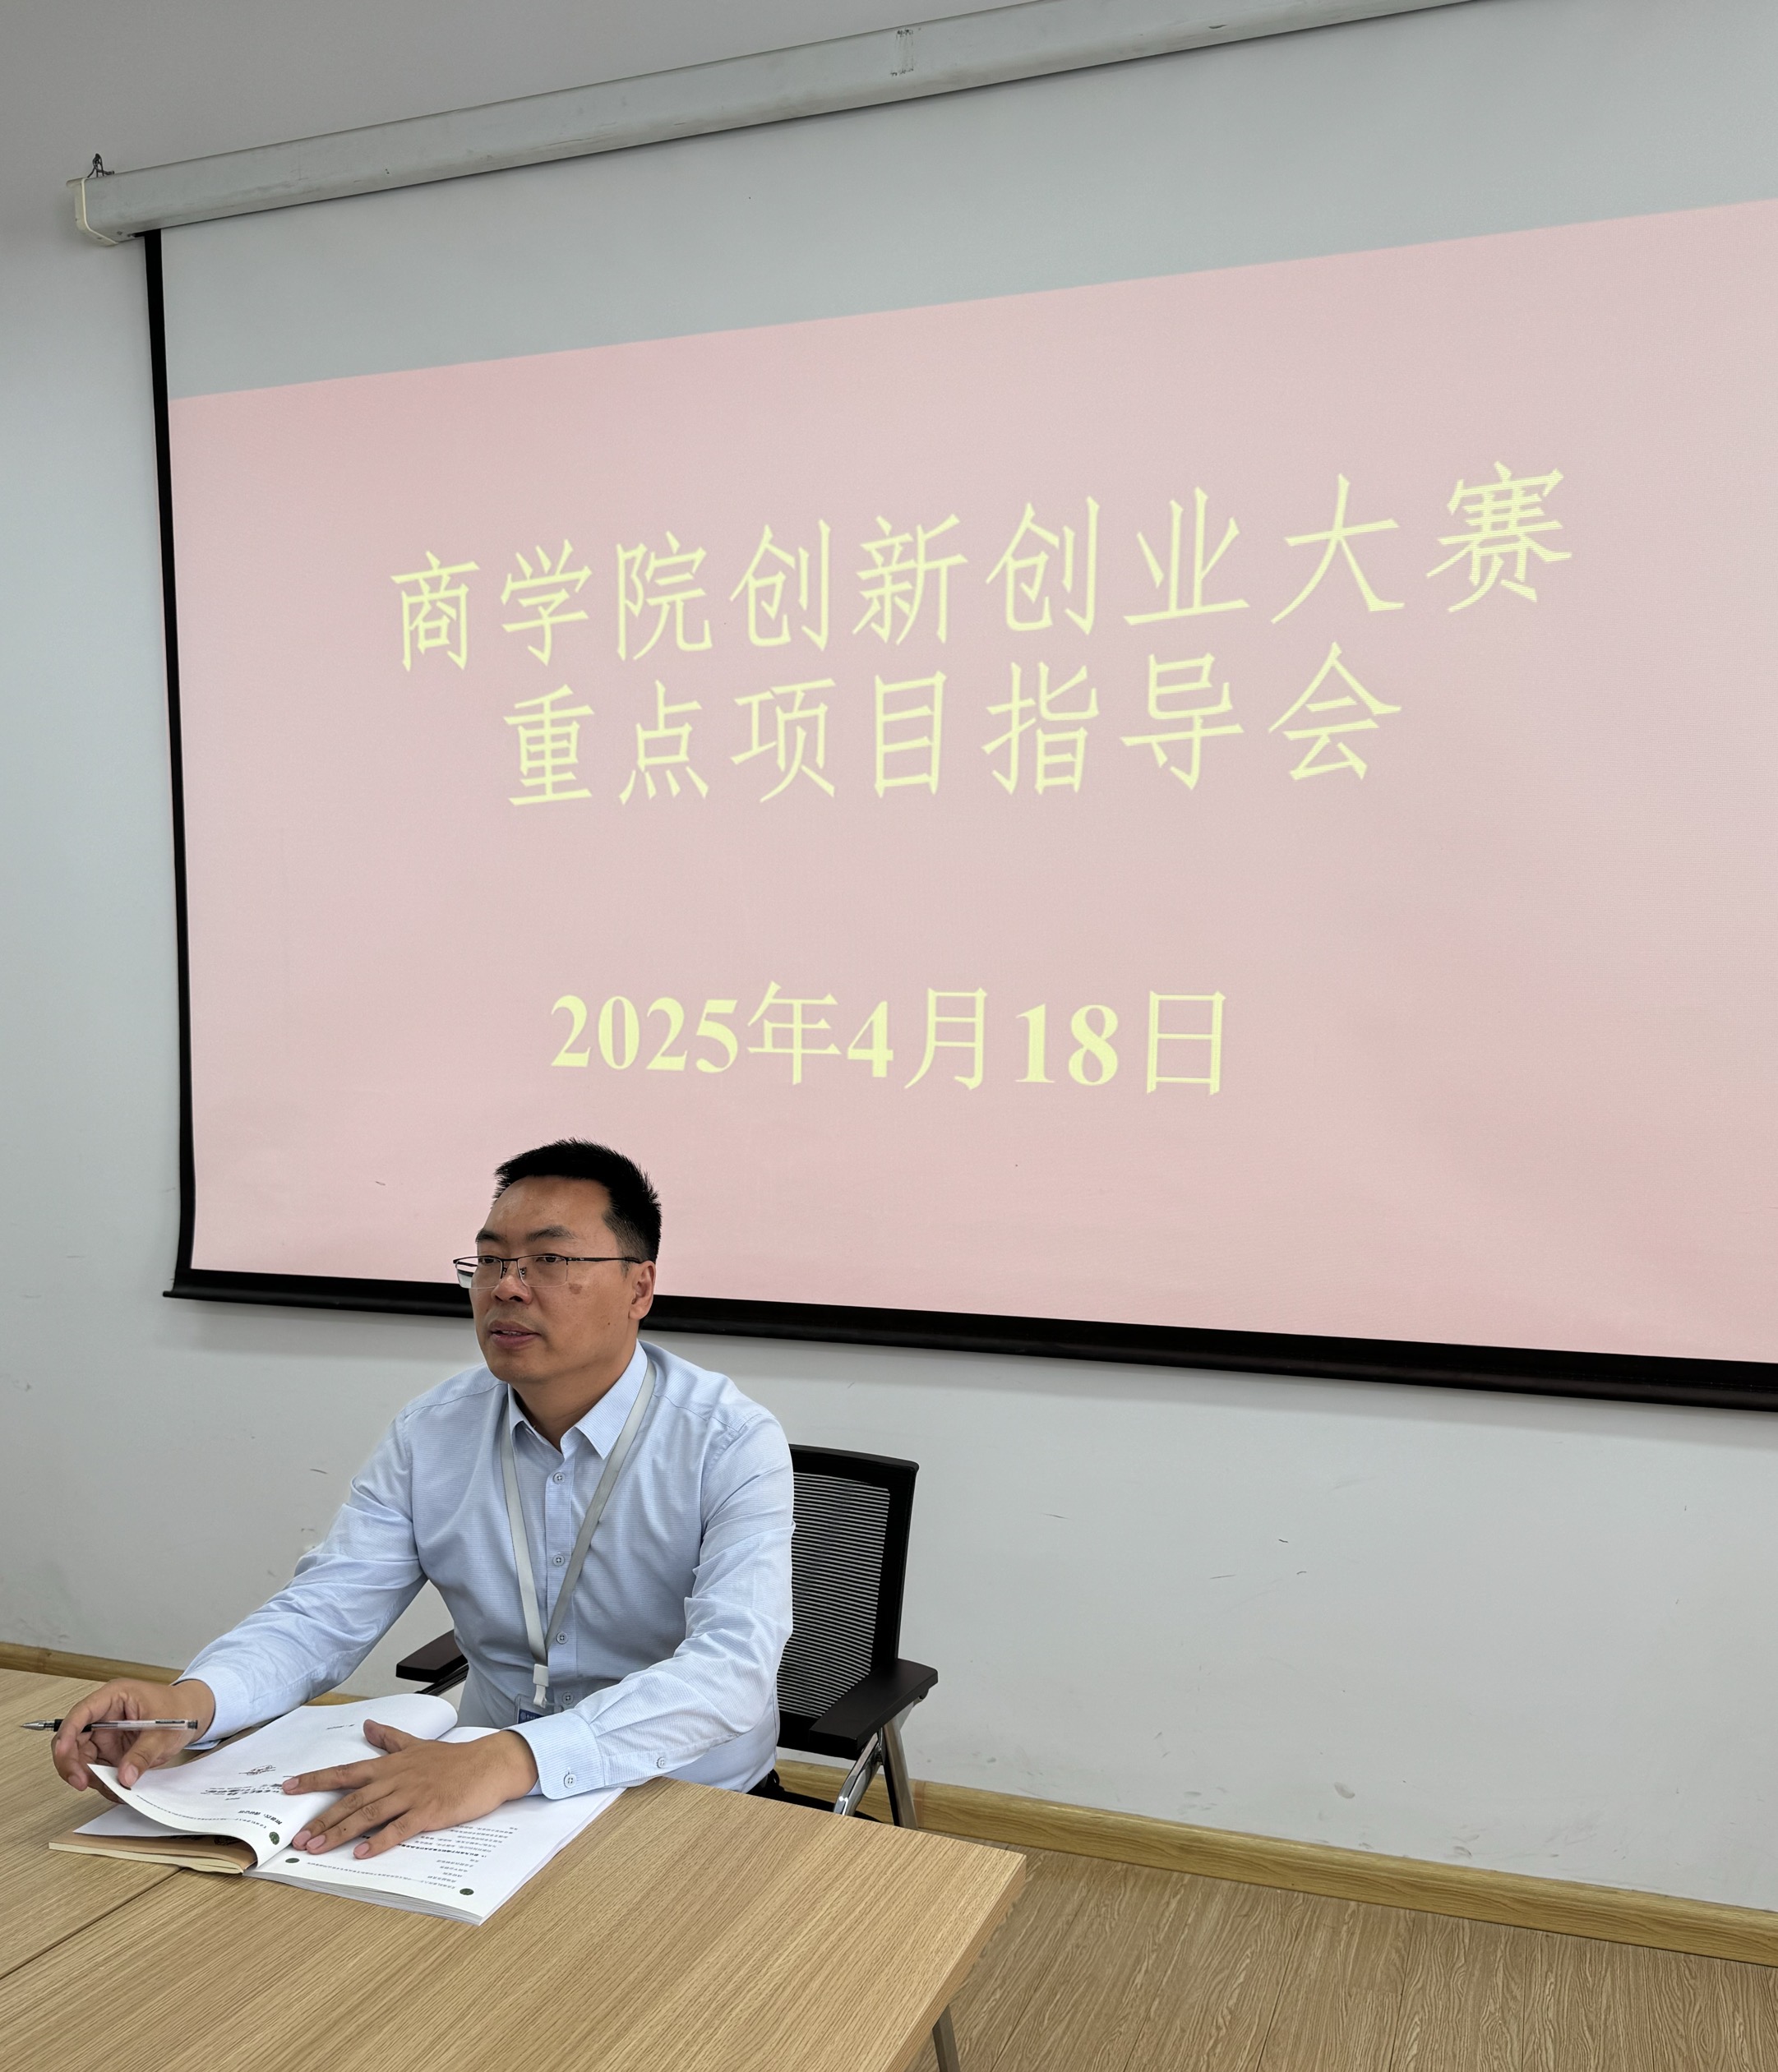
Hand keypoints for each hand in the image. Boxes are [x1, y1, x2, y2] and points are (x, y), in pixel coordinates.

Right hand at [51, 1678, 215, 1791]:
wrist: (192, 1714)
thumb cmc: (179, 1710)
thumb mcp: (164, 1732)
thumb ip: (143, 1754)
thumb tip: (124, 1777)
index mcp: (114, 1697)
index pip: (81, 1713)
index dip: (67, 1734)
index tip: (63, 1754)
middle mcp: (103, 1716)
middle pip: (72, 1740)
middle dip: (72, 1763)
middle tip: (83, 1783)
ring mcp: (104, 1734)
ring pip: (80, 1759)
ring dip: (90, 1776)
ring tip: (113, 1788)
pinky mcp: (109, 1751)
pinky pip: (96, 1769)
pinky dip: (103, 1781)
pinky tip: (117, 1789)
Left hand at [283, 1721, 539, 1858]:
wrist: (488, 1765)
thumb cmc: (453, 1759)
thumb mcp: (417, 1745)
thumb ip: (390, 1739)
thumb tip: (368, 1725)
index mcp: (390, 1765)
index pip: (346, 1772)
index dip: (316, 1780)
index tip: (288, 1787)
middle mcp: (395, 1779)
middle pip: (351, 1799)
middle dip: (322, 1819)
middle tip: (298, 1838)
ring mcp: (411, 1796)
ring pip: (368, 1815)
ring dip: (340, 1833)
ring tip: (317, 1849)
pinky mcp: (428, 1812)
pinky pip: (398, 1829)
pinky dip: (378, 1841)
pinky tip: (361, 1854)